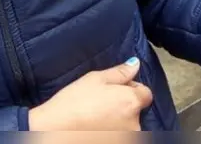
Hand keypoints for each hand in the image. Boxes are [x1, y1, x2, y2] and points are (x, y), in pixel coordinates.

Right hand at [28, 57, 152, 130]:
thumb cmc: (74, 101)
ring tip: (96, 115)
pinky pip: (119, 135)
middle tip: (102, 102)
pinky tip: (95, 126)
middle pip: (136, 110)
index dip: (132, 88)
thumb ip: (120, 72)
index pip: (145, 93)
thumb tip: (136, 64)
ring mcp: (126, 138)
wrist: (55, 129)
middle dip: (124, 104)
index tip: (116, 88)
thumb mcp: (95, 79)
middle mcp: (134, 123)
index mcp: (131, 102)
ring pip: (127, 125)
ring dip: (118, 119)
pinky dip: (111, 131)